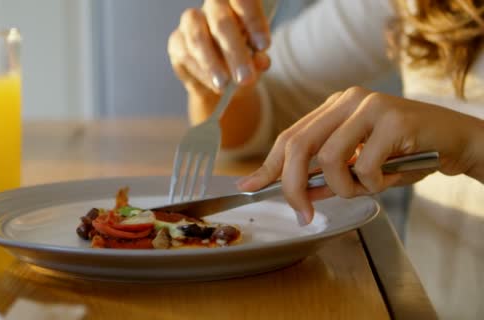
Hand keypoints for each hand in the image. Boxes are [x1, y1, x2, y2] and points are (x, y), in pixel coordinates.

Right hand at [168, 0, 271, 94]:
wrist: (222, 81)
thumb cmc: (243, 61)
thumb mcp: (256, 61)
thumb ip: (259, 58)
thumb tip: (260, 61)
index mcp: (236, 3)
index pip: (243, 0)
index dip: (253, 21)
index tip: (263, 46)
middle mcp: (212, 6)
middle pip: (220, 20)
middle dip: (234, 51)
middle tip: (245, 77)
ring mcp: (191, 22)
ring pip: (198, 37)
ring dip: (212, 64)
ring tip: (225, 85)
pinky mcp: (176, 41)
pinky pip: (185, 55)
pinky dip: (201, 72)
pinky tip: (213, 84)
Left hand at [236, 87, 483, 223]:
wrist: (456, 142)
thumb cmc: (404, 154)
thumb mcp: (358, 167)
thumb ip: (327, 176)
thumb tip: (297, 194)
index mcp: (334, 107)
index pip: (290, 137)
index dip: (268, 165)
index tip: (250, 186)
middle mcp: (348, 100)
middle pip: (298, 144)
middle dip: (293, 185)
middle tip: (302, 212)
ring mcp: (371, 106)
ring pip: (330, 158)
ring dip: (344, 187)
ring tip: (367, 187)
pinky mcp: (394, 119)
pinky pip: (364, 166)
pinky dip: (373, 184)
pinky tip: (389, 178)